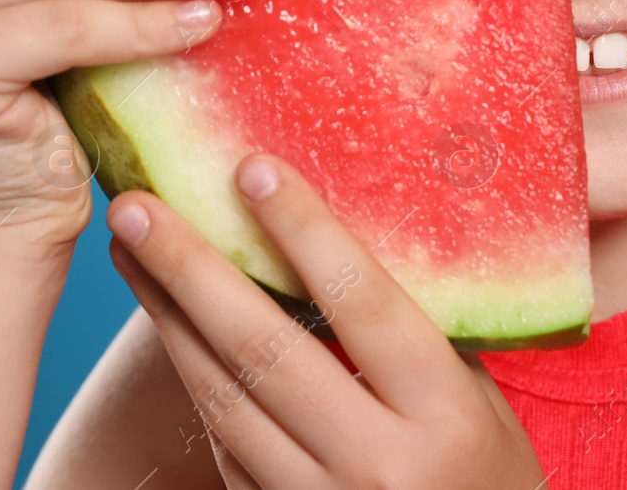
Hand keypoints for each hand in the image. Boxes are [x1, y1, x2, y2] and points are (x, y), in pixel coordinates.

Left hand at [105, 154, 547, 489]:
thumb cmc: (491, 481)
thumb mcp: (483, 406)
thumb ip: (424, 338)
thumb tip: (347, 244)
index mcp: (442, 416)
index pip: (362, 304)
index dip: (304, 232)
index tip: (252, 168)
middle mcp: (375, 463)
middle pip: (266, 351)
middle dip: (192, 271)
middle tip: (138, 206)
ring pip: (225, 400)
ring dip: (169, 320)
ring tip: (134, 252)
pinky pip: (223, 446)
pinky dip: (194, 379)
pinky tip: (170, 327)